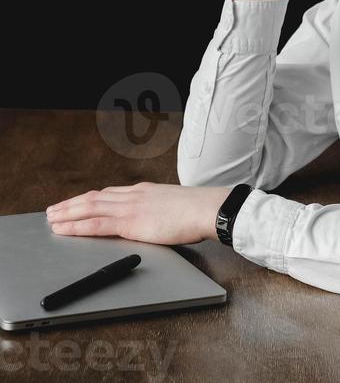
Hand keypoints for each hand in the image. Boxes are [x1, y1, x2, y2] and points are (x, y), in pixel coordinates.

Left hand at [45, 182, 232, 245]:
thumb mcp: (173, 204)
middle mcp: (133, 195)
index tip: (77, 202)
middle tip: (54, 210)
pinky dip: (77, 226)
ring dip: (67, 213)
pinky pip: (96, 223)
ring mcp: (130, 207)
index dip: (89, 198)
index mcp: (143, 191)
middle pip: (94, 198)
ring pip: (89, 208)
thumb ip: (159, 210)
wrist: (206, 209)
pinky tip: (65, 229)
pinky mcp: (130, 222)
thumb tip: (155, 219)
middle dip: (72, 204)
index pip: (109, 193)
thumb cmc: (196, 210)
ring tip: (52, 218)